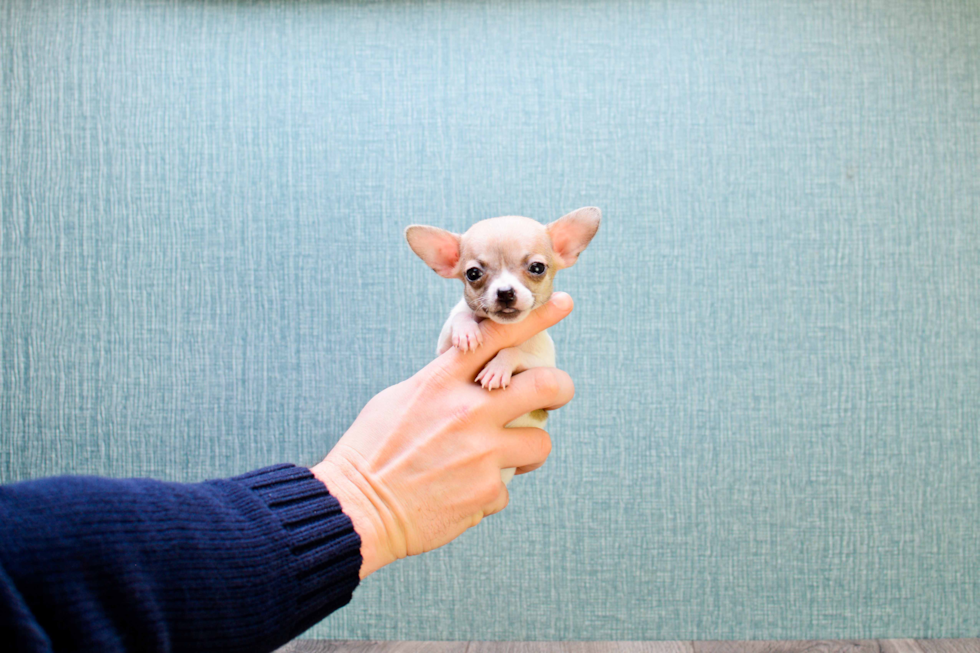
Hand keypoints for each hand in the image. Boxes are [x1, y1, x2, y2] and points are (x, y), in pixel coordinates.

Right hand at [311, 293, 574, 578]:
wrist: (359, 509)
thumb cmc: (371, 452)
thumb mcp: (399, 400)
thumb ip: (440, 384)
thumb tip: (466, 380)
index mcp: (442, 380)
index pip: (498, 337)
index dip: (537, 317)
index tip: (565, 303)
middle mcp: (469, 410)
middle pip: (545, 386)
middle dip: (560, 388)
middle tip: (557, 394)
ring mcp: (483, 451)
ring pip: (539, 443)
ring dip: (527, 450)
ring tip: (505, 458)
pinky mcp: (488, 490)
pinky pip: (507, 486)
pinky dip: (489, 491)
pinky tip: (461, 494)